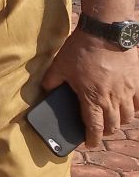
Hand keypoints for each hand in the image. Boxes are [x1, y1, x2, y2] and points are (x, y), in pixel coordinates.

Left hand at [41, 28, 138, 146]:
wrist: (105, 32)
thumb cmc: (81, 49)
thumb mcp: (59, 65)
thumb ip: (51, 81)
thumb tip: (47, 90)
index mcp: (92, 98)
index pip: (94, 127)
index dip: (92, 139)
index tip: (89, 144)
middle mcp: (112, 99)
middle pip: (113, 125)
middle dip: (105, 132)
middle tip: (98, 131)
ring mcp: (126, 91)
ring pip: (128, 117)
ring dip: (119, 122)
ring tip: (112, 121)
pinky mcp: (136, 82)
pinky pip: (138, 103)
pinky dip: (133, 109)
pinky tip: (127, 107)